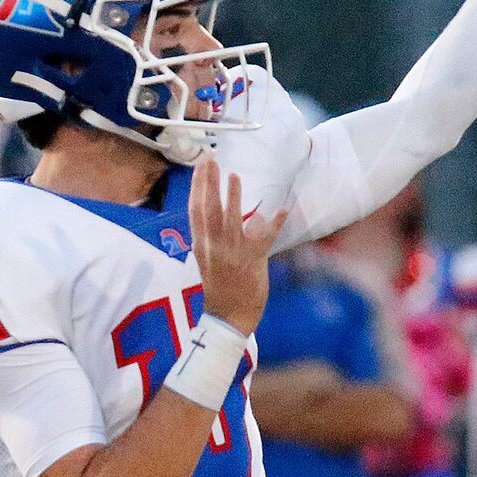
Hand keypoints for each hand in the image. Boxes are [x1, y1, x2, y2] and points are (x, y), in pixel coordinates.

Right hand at [191, 166, 285, 333]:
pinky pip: (264, 240)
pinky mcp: (251, 263)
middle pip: (208, 210)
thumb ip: (224, 236)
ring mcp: (232, 254)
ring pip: (230, 221)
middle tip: (209, 159)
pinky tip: (281, 210)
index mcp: (202, 245)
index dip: (198, 187)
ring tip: (234, 176)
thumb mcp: (214, 260)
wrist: (228, 317)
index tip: (201, 166)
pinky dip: (273, 225)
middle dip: (208, 183)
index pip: (196, 210)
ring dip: (232, 197)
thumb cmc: (222, 288)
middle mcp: (214, 247)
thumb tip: (247, 215)